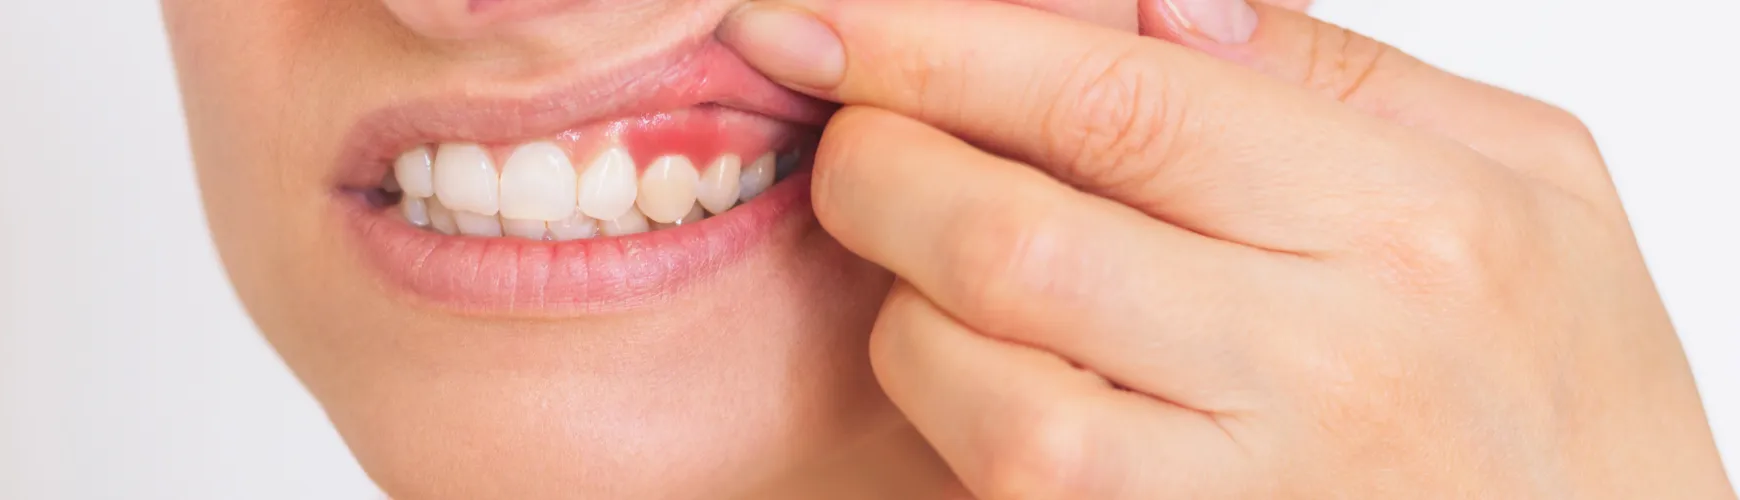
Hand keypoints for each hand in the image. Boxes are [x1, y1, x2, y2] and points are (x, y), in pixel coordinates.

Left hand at [717, 0, 1735, 496]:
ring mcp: (1254, 489)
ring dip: (904, 301)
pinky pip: (1008, 478)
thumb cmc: (1569, 381)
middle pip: (1011, 232)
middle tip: (853, 136)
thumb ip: (1334, 71)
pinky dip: (950, 406)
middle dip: (880, 165)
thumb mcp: (1528, 178)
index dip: (936, 45)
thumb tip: (1146, 3)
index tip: (823, 17)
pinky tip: (977, 360)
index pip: (1114, 96)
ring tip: (926, 261)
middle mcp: (1333, 357)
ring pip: (980, 376)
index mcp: (1417, 215)